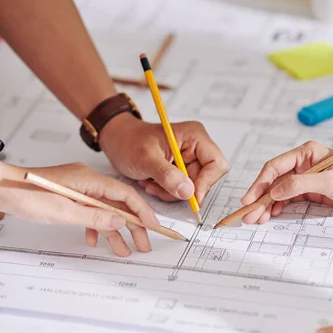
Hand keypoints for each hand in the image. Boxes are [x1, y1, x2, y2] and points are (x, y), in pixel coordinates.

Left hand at [0, 162, 159, 255]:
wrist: (3, 188)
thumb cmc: (28, 193)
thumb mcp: (65, 211)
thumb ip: (96, 218)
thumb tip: (121, 222)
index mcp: (90, 179)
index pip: (126, 195)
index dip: (142, 212)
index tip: (153, 227)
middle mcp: (88, 181)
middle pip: (118, 204)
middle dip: (132, 225)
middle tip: (143, 243)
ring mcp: (79, 188)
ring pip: (105, 211)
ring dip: (114, 230)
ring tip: (123, 249)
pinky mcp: (70, 196)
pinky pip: (90, 211)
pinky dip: (95, 226)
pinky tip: (94, 239)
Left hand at [99, 114, 228, 205]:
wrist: (116, 141)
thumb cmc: (128, 141)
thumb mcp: (146, 159)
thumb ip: (167, 175)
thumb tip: (189, 192)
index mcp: (194, 136)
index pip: (216, 164)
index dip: (206, 182)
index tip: (190, 197)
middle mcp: (196, 147)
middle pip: (204, 179)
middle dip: (182, 190)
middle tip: (160, 188)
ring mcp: (189, 160)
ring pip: (192, 189)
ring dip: (171, 192)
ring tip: (151, 183)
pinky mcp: (181, 170)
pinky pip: (182, 190)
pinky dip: (167, 191)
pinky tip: (152, 183)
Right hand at [241, 140, 332, 223]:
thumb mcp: (330, 182)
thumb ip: (300, 185)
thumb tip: (275, 191)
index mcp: (307, 154)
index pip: (275, 168)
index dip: (259, 184)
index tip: (249, 199)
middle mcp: (304, 165)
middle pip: (274, 182)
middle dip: (259, 199)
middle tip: (248, 216)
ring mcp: (306, 180)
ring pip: (278, 192)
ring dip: (266, 206)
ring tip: (256, 219)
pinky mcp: (311, 193)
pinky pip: (288, 200)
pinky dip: (278, 208)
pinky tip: (270, 215)